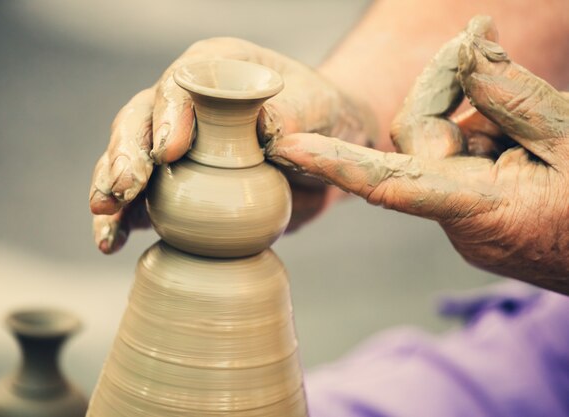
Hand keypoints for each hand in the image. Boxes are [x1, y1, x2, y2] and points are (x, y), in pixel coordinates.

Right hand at [89, 37, 375, 253]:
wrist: (324, 154)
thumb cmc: (322, 118)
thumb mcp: (317, 110)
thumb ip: (293, 116)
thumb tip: (264, 133)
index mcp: (214, 69)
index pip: (180, 85)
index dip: (168, 116)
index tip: (170, 152)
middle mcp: (183, 102)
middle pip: (139, 121)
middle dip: (125, 157)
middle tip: (121, 190)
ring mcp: (173, 144)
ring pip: (129, 161)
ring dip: (112, 193)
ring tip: (105, 225)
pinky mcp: (174, 183)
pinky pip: (142, 198)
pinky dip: (125, 219)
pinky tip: (113, 241)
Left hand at [266, 17, 568, 293]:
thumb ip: (516, 99)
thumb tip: (467, 56)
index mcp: (480, 210)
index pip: (387, 183)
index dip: (334, 162)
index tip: (287, 147)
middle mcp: (459, 223)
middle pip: (417, 142)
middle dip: (447, 94)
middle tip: (484, 46)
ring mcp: (467, 224)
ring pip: (442, 149)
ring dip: (478, 117)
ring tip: (535, 125)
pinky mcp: (476, 217)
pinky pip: (461, 164)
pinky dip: (485, 138)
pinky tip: (527, 140)